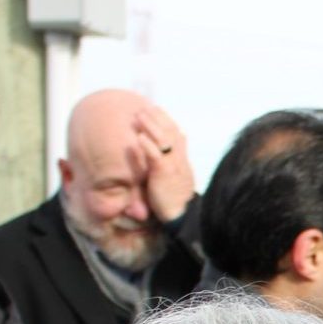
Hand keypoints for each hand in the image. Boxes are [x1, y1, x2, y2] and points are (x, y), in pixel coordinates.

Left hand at [131, 105, 195, 223]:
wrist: (180, 215)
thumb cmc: (175, 198)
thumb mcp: (178, 176)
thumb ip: (175, 160)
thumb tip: (173, 146)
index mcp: (183, 159)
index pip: (177, 134)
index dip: (167, 120)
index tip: (157, 110)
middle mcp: (180, 159)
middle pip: (171, 133)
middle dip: (158, 118)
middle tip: (144, 108)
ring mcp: (173, 166)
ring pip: (164, 141)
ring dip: (151, 126)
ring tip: (139, 116)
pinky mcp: (164, 175)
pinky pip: (157, 157)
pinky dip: (148, 146)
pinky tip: (140, 137)